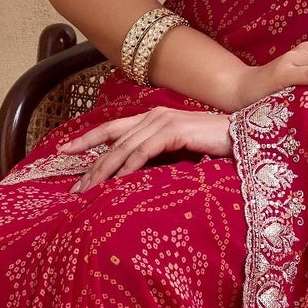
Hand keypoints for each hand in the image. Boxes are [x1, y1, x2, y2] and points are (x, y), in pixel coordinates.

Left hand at [66, 104, 232, 189]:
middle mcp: (153, 116)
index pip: (111, 129)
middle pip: (111, 140)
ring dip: (103, 171)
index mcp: (152, 119)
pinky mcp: (174, 131)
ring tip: (88, 191)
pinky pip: (144, 151)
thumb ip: (158, 157)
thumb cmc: (215, 147)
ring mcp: (163, 121)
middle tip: (73, 188)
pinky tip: (116, 182)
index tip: (63, 151)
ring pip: (123, 148)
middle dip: (89, 165)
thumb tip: (135, 177)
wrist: (244, 136)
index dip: (86, 139)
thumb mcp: (179, 153)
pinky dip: (128, 167)